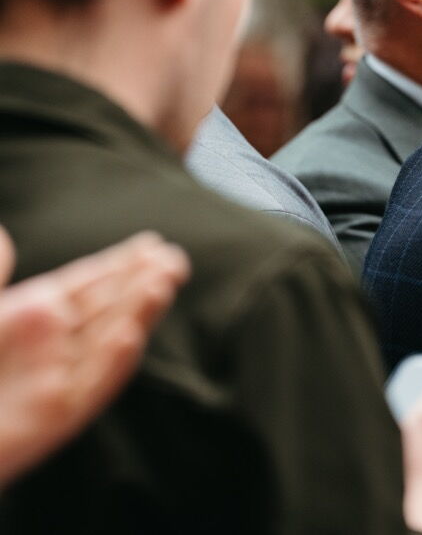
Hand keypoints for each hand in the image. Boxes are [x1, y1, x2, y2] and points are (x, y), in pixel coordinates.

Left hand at [0, 227, 188, 485]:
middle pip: (110, 308)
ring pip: (109, 341)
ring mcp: (57, 380)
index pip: (88, 283)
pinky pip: (90, 387)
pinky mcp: (54, 418)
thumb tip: (4, 232)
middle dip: (143, 283)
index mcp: (30, 315)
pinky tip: (129, 337)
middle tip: (175, 258)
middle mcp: (51, 345)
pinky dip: (110, 363)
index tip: (152, 244)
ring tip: (163, 282)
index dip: (121, 264)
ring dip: (138, 314)